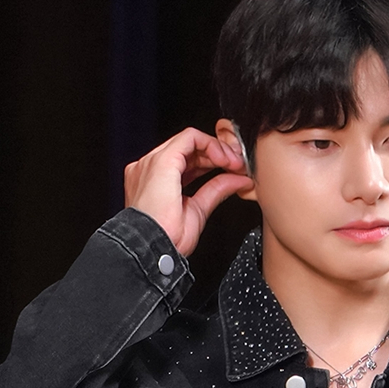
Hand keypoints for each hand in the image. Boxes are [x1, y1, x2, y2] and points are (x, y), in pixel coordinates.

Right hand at [124, 127, 253, 256]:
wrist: (153, 249)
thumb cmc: (167, 238)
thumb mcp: (198, 210)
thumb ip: (215, 190)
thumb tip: (237, 181)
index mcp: (154, 181)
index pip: (186, 160)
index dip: (212, 161)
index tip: (232, 170)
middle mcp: (149, 168)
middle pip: (189, 149)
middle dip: (218, 153)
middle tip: (239, 166)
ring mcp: (152, 163)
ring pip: (190, 141)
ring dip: (217, 149)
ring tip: (235, 163)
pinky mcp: (162, 161)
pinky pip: (189, 138)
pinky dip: (211, 145)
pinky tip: (225, 159)